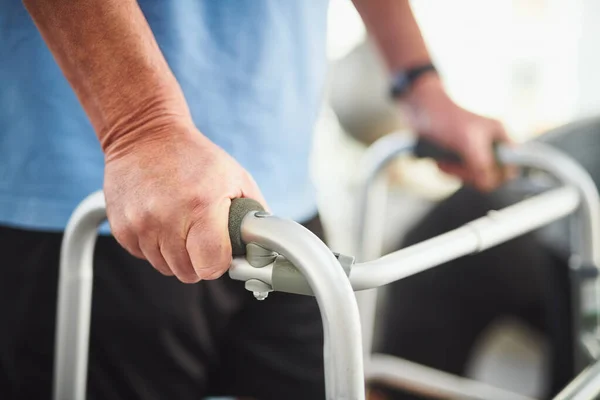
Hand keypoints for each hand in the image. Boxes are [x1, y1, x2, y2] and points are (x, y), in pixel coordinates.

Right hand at [103, 118, 266, 282]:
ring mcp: (140, 224)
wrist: (145, 135)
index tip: (219, 252)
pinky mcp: (121, 227)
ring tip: (179, 223)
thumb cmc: (195, 156)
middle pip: (187, 273)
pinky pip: (143, 256)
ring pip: (165, 267)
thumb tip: (264, 244)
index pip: (211, 266)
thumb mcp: (236, 177)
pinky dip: (154, 245)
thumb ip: (254, 214)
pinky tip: (160, 220)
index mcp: (201, 207)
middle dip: (198, 260)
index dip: (219, 263)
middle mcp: (167, 218)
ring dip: (175, 254)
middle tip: (201, 237)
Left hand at [404, 74, 511, 190]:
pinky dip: (447, 171)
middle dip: (468, 174)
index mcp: (499, 137)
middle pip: (489, 177)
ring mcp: (473, 151)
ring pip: (471, 178)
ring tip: (444, 162)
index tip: (476, 173)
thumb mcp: (467, 142)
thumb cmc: (445, 117)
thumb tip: (488, 184)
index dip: (495, 176)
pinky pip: (457, 174)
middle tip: (454, 166)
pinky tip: (440, 162)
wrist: (420, 107)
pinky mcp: (457, 156)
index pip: (510, 168)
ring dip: (455, 173)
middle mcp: (489, 145)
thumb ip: (481, 164)